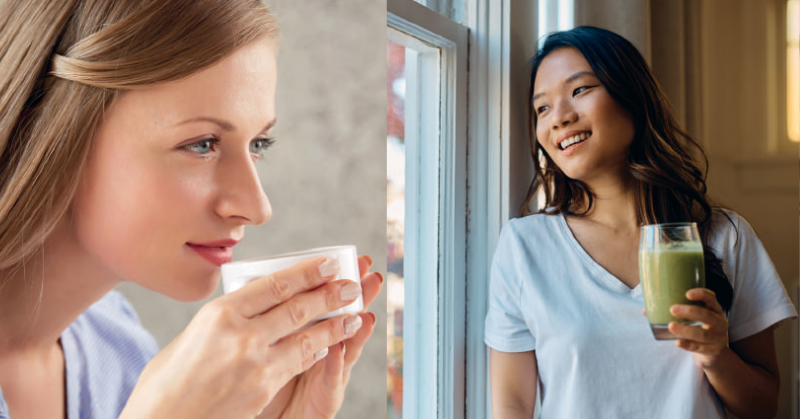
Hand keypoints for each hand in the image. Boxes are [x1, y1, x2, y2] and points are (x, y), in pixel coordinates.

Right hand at [120, 257, 363, 418]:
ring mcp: (254, 364)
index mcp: (219, 313)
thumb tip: (254, 305)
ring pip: (306, 338)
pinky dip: (315, 352)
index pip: (274, 285)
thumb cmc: (167, 380)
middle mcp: (239, 335)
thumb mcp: (192, 335)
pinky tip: (328, 345)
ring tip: (354, 314)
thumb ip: (225, 319)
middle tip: (353, 284)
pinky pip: (297, 363)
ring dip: (334, 325)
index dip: (307, 272)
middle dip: (330, 294)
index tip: (328, 263)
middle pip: (297, 307)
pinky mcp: (262, 389)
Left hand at [258, 255, 382, 418]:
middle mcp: (326, 354)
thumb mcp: (266, 350)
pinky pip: (331, 380)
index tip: (348, 260)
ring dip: (358, 329)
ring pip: (347, 349)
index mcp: (309, 337)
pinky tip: (337, 348)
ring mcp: (329, 377)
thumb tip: (273, 290)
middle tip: (371, 276)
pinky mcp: (326, 400)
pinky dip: (335, 364)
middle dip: (357, 297)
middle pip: (344, 320)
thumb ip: (275, 326)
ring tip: (366, 310)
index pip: (327, 305)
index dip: (337, 283)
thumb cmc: (260, 388)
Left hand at [668, 288, 729, 369]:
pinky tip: (677, 342)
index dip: (701, 294)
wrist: (711, 353)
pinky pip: (699, 348)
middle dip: (690, 311)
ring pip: (703, 334)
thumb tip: (646, 310)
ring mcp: (718, 338)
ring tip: (671, 326)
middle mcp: (720, 323)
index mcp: (715, 310)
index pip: (711, 299)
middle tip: (672, 309)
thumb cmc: (698, 329)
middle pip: (707, 315)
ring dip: (686, 329)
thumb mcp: (692, 319)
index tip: (687, 293)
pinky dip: (687, 345)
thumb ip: (675, 312)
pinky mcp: (712, 352)